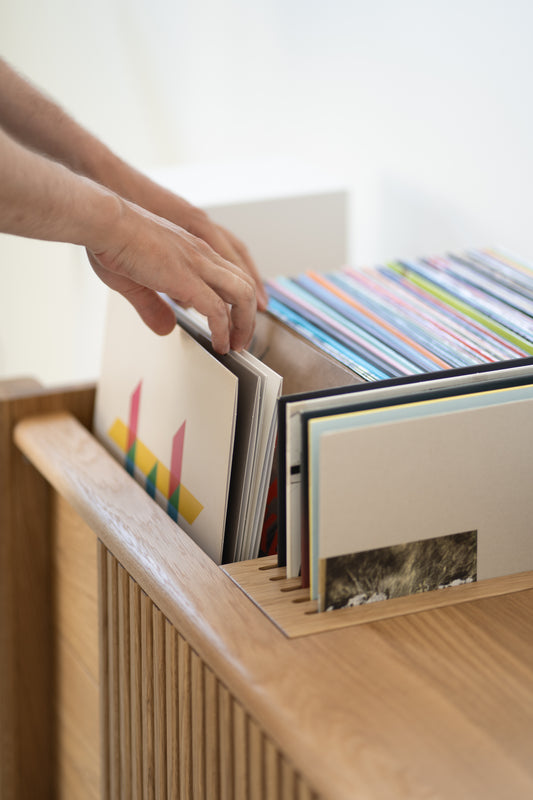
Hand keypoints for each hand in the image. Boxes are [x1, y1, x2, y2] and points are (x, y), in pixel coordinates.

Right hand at [87, 199, 256, 354]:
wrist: (104, 222)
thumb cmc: (112, 239)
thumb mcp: (136, 281)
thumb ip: (153, 306)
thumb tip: (166, 328)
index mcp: (193, 250)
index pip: (231, 275)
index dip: (239, 301)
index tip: (236, 323)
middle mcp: (202, 254)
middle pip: (245, 285)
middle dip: (249, 316)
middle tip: (241, 340)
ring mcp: (198, 265)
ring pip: (242, 295)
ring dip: (244, 324)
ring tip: (236, 345)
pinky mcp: (187, 279)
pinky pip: (218, 310)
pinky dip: (224, 331)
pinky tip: (220, 345)